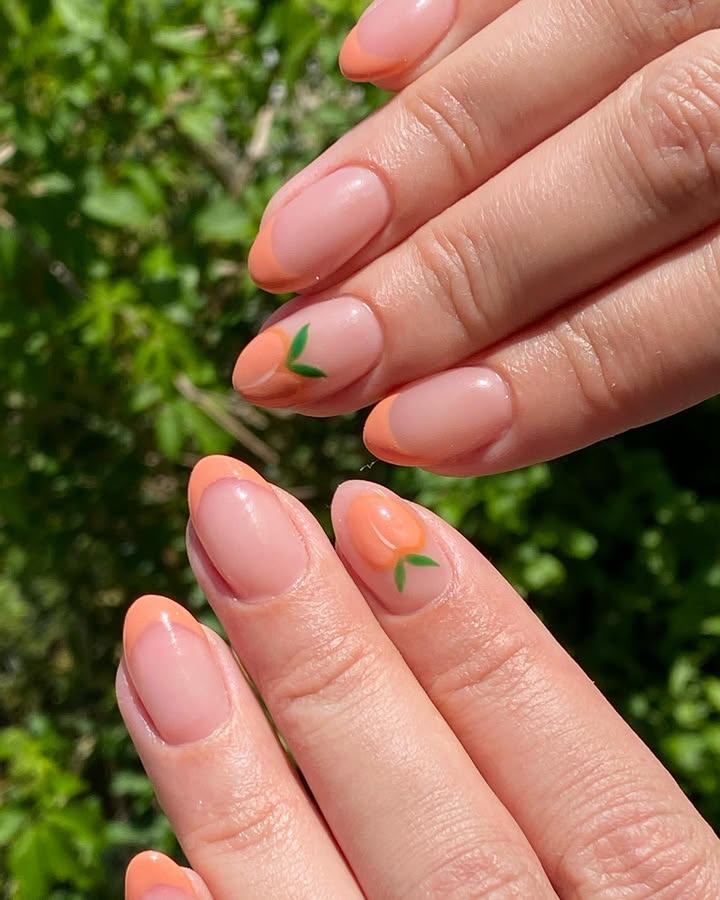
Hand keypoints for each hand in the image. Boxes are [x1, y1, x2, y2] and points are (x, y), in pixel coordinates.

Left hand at [120, 455, 718, 898]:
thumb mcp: (669, 880)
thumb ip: (600, 803)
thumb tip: (438, 616)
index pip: (592, 786)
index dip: (484, 641)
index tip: (371, 511)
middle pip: (447, 831)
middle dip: (329, 661)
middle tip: (232, 510)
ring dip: (235, 775)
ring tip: (156, 633)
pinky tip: (153, 863)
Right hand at [231, 2, 719, 474]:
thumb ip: (709, 330)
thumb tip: (502, 394)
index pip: (701, 304)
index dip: (551, 377)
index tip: (404, 439)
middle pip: (628, 166)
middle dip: (448, 275)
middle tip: (300, 359)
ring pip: (579, 41)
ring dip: (417, 151)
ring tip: (291, 246)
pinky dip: (461, 1)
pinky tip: (367, 57)